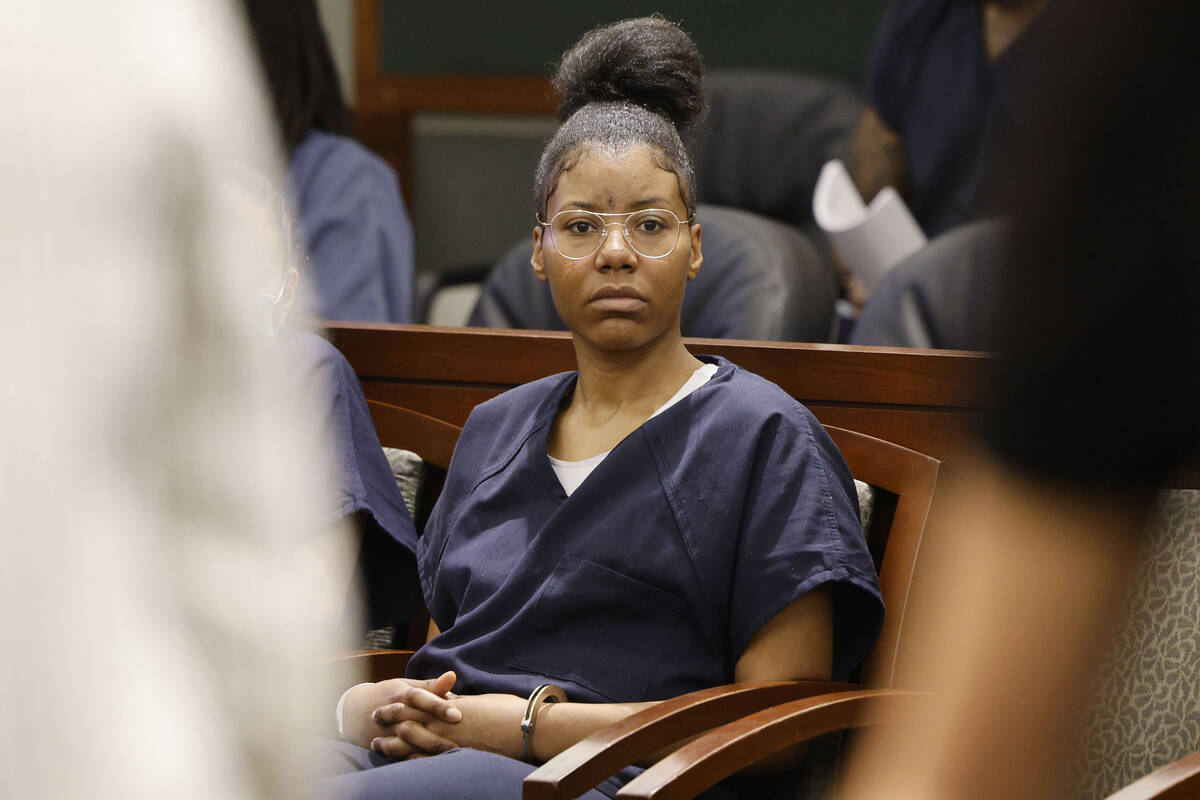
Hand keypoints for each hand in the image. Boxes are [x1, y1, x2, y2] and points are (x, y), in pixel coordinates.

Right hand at [341, 671, 458, 749]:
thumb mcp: (406, 686)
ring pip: (406, 740)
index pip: (420, 699)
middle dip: (436, 730)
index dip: (438, 706)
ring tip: (447, 751)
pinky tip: (431, 760)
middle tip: (460, 738)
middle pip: (415, 721)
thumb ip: (431, 685)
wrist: (353, 711)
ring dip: (426, 746)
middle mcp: (393, 713)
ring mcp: (386, 731)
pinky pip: (398, 753)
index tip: (457, 715)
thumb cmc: (388, 694)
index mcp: (400, 695)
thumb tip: (453, 675)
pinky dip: (413, 757)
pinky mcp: (382, 745)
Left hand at [371, 693, 525, 761]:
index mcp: (450, 706)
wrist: (525, 728)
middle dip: (389, 721)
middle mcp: (445, 723)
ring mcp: (449, 742)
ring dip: (392, 743)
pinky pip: (426, 761)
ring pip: (411, 743)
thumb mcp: (479, 701)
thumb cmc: (507, 711)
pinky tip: (399, 763)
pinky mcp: (456, 757)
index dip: (399, 704)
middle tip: (373, 721)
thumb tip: (450, 699)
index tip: (386, 705)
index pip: (417, 703)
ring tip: (377, 744)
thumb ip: (460, 702)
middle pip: (408, 721)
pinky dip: (409, 761)